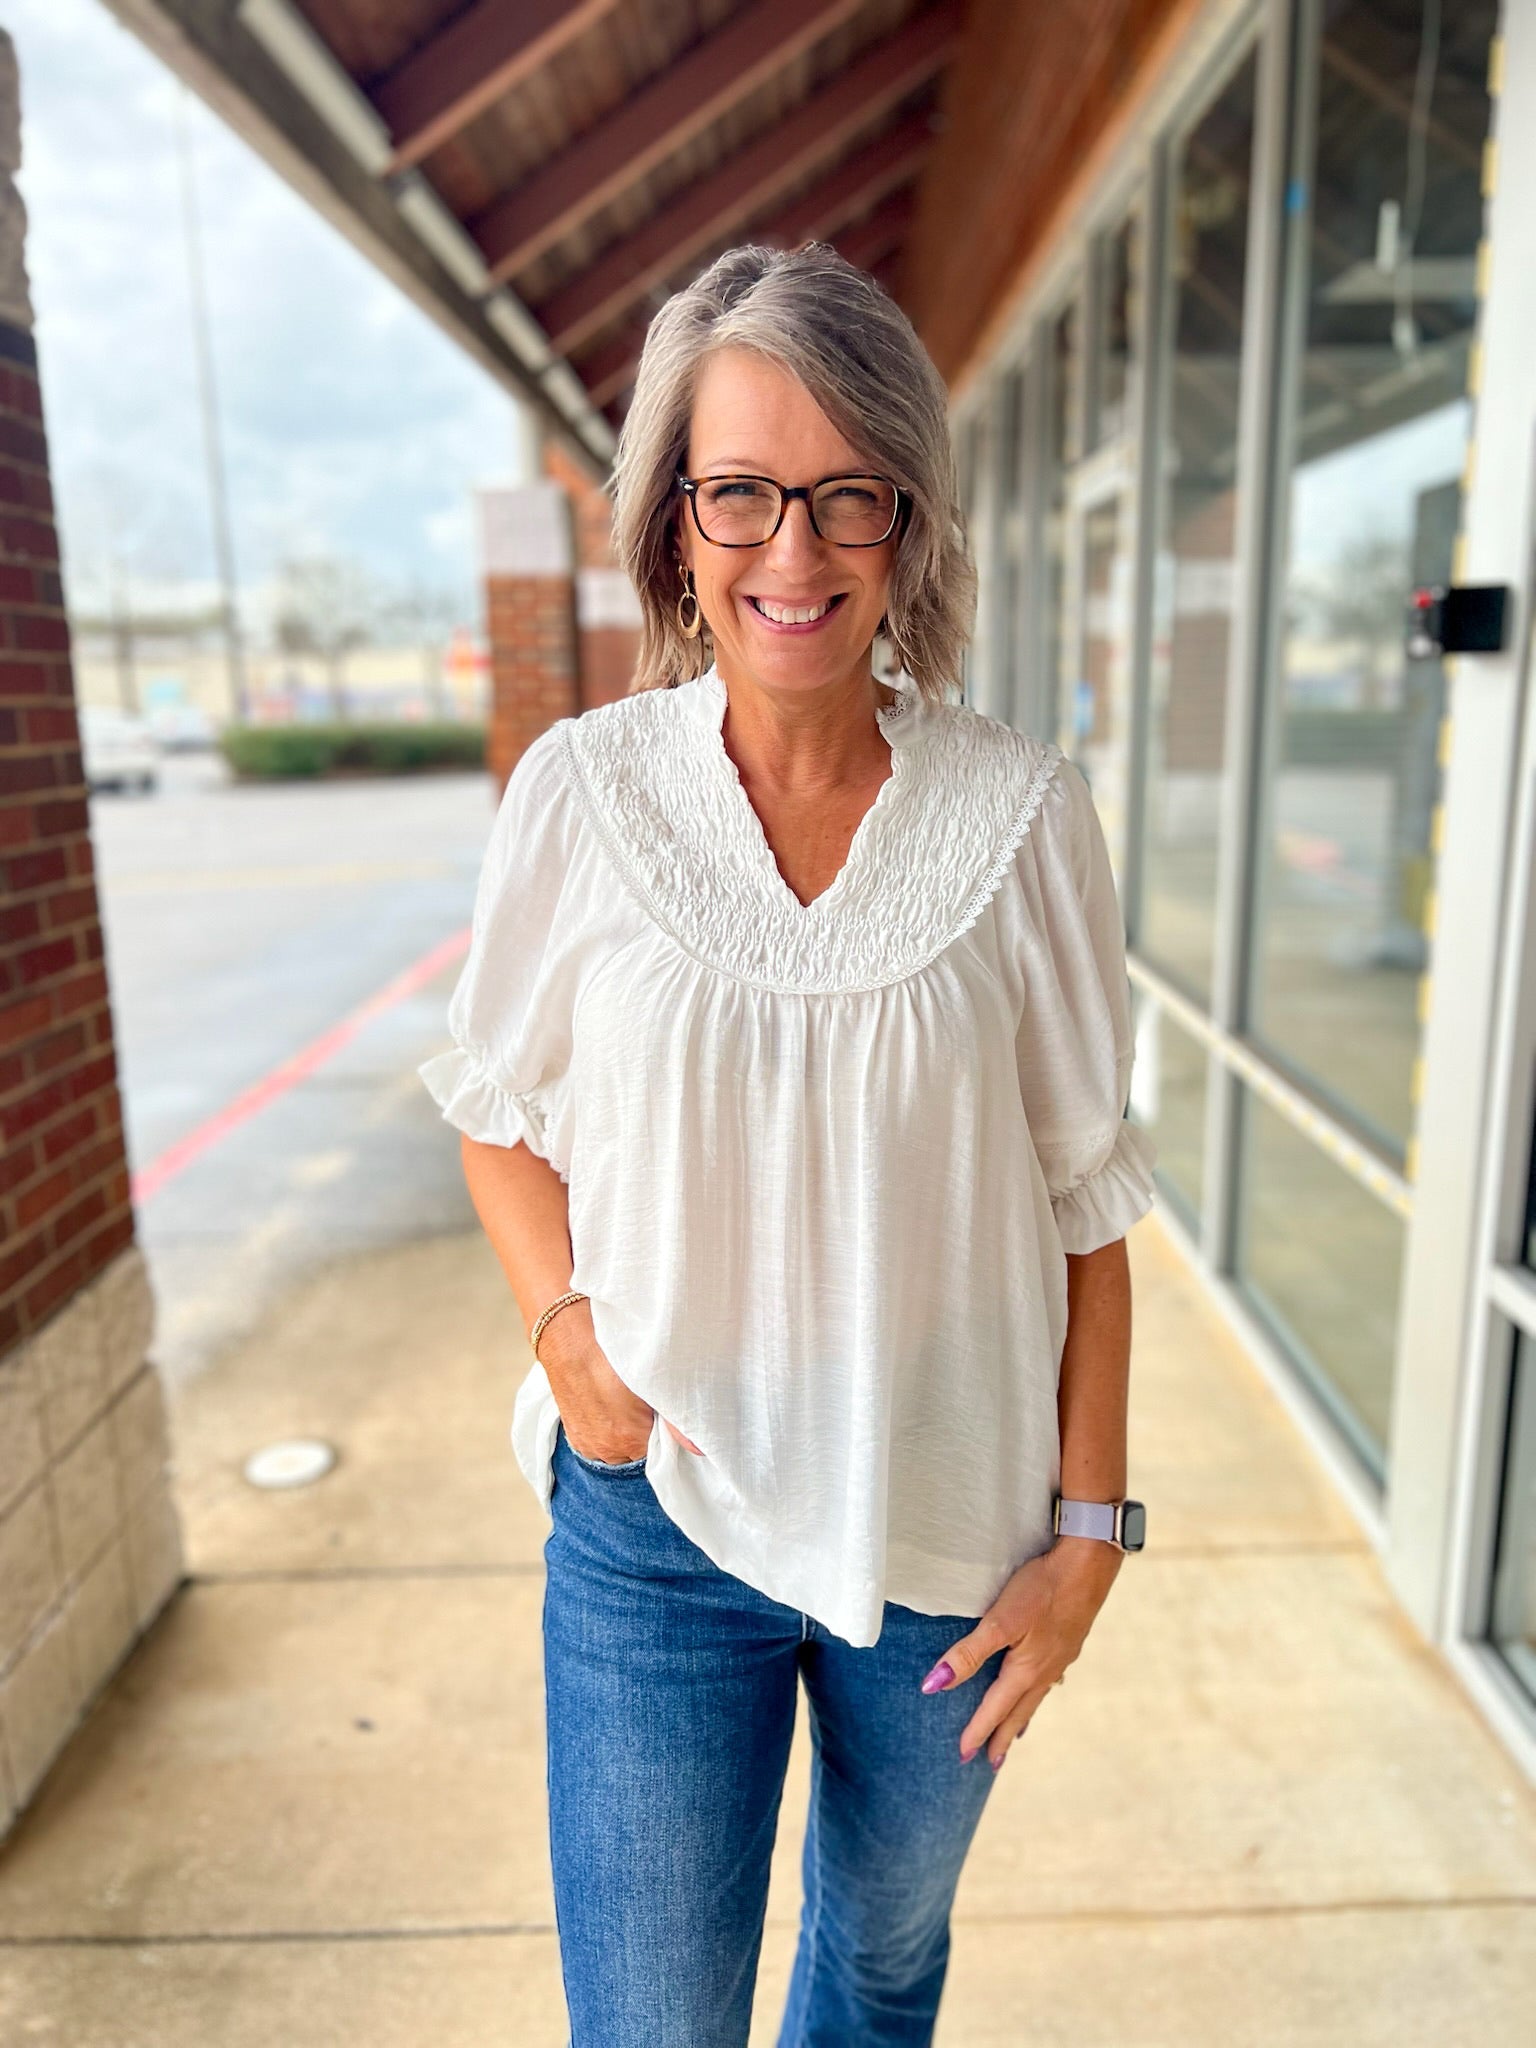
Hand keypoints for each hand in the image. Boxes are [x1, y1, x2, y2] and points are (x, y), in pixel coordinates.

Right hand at [537, 1301, 702, 1459]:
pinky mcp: (575, 1436)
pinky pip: (600, 1443)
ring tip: (624, 1401)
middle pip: (642, 1451)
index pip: (664, 1448)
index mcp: (631, 1438)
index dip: (668, 1428)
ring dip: (626, 1432)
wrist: (567, 1336)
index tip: (666, 1409)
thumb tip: (699, 1449)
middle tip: (646, 1401)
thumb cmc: (609, 1351)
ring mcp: (588, 1445)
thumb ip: (676, 1419)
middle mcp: (608, 1450)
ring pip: (621, 1448)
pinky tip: (609, 1405)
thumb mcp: (650, 1378)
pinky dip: (608, 1430)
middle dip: (648, 1431)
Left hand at [919, 1538, 1120, 1768]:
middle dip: (1002, 1737)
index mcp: (1026, 1670)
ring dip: (1021, 1717)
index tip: (963, 1755)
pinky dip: (1038, 1691)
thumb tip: (936, 1685)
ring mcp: (1060, 1657)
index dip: (977, 1731)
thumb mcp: (1000, 1621)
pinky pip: (1049, 1678)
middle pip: (1019, 1712)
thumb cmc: (1042, 1589)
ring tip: (1015, 1733)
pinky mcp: (1069, 1641)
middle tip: (992, 1763)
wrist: (1089, 1565)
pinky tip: (1042, 1683)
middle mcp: (1045, 1670)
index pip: (995, 1709)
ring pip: (1036, 1696)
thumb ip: (969, 1653)